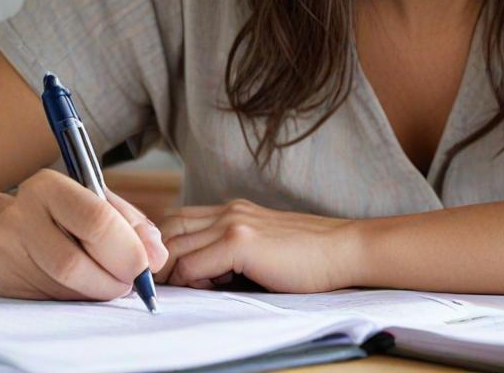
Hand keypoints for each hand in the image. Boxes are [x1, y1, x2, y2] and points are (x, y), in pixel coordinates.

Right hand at [0, 168, 168, 300]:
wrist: (11, 226)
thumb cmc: (67, 215)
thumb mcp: (101, 206)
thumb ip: (133, 227)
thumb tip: (156, 256)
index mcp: (49, 186)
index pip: (95, 220)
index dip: (127, 250)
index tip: (145, 267)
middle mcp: (20, 214)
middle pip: (73, 263)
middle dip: (112, 281)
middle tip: (130, 284)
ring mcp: (5, 249)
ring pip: (62, 288)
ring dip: (96, 294)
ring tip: (106, 283)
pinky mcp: (1, 280)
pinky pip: (48, 301)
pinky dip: (75, 300)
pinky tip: (79, 287)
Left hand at [155, 198, 361, 293]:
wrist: (344, 250)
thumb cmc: (309, 258)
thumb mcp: (262, 248)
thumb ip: (230, 254)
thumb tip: (196, 279)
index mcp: (232, 210)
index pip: (177, 220)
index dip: (164, 247)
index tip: (166, 275)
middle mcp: (228, 211)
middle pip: (168, 230)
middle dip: (158, 260)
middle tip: (163, 287)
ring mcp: (232, 223)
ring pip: (175, 247)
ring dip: (171, 273)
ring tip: (183, 292)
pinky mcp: (240, 242)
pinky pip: (193, 265)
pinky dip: (190, 282)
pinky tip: (206, 292)